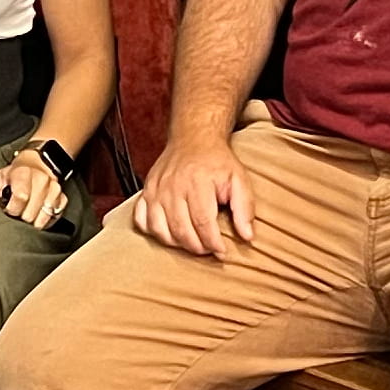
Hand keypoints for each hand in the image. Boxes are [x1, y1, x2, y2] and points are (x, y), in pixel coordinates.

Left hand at [0, 148, 68, 230]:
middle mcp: (42, 179)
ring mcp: (54, 188)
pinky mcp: (62, 198)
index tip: (8, 209)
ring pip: (44, 216)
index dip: (12, 209)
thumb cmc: (14, 175)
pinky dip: (45, 219)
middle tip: (18, 211)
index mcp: (24, 173)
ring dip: (33, 219)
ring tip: (27, 212)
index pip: (21, 196)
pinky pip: (55, 215)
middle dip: (21, 216)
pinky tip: (38, 214)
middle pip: (31, 212)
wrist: (37, 163)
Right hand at [125, 130, 259, 255]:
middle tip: (209, 249)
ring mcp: (156, 189)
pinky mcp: (146, 191)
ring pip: (160, 230)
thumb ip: (245, 208)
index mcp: (198, 182)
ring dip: (177, 243)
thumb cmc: (217, 161)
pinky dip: (154, 232)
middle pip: (181, 230)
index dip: (213, 243)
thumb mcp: (239, 180)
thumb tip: (247, 236)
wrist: (194, 138)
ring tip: (192, 242)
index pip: (203, 223)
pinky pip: (142, 221)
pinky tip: (169, 233)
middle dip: (197, 247)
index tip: (222, 252)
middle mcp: (173, 186)